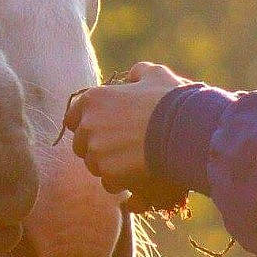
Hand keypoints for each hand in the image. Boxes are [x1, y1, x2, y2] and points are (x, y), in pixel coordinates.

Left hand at [63, 62, 192, 192]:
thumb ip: (138, 73)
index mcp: (92, 99)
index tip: (103, 129)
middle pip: (81, 144)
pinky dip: (121, 181)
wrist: (184, 130)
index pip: (72, 117)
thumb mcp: (155, 75)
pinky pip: (108, 182)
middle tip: (119, 147)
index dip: (87, 124)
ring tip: (131, 162)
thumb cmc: (169, 100)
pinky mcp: (109, 173)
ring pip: (94, 164)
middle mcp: (88, 125)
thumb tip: (133, 77)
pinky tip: (136, 175)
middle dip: (96, 147)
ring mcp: (96, 151)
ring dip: (108, 165)